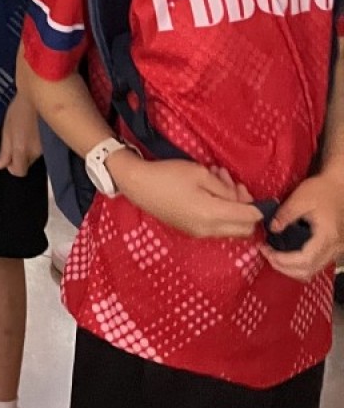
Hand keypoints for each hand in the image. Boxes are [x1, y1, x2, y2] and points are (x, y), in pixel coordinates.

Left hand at [0, 94, 41, 176]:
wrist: (39, 93)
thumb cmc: (19, 109)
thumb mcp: (7, 128)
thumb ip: (5, 149)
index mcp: (23, 149)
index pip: (19, 171)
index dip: (13, 167)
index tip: (9, 156)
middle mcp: (37, 152)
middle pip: (27, 164)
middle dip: (21, 157)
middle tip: (17, 140)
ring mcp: (47, 147)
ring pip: (35, 156)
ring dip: (30, 149)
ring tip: (26, 132)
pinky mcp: (54, 142)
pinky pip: (43, 150)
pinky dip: (38, 145)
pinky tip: (35, 132)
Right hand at [114, 156, 261, 239]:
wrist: (138, 185)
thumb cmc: (170, 175)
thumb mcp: (201, 173)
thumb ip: (226, 189)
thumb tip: (242, 201)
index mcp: (213, 214)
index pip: (249, 218)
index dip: (262, 208)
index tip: (268, 198)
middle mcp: (209, 230)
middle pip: (244, 229)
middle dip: (246, 208)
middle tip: (234, 184)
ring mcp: (200, 233)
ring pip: (231, 228)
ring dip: (232, 208)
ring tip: (218, 181)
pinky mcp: (192, 231)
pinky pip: (217, 227)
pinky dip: (221, 212)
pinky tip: (208, 191)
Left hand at [260, 171, 343, 280]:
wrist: (339, 187)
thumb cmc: (321, 190)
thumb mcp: (300, 197)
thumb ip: (285, 214)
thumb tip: (272, 229)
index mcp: (327, 236)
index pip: (305, 259)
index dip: (283, 260)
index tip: (266, 250)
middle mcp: (333, 248)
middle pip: (308, 271)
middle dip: (284, 267)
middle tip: (266, 253)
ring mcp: (334, 251)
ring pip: (311, 271)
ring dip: (290, 268)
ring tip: (273, 254)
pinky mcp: (331, 249)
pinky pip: (314, 265)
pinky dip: (298, 264)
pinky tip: (285, 253)